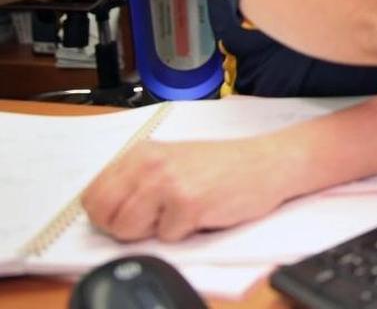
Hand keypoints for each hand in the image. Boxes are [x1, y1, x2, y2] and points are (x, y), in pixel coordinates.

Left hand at [81, 137, 287, 241]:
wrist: (268, 162)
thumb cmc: (223, 166)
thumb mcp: (173, 161)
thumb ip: (138, 180)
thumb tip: (104, 214)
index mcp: (143, 152)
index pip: (93, 196)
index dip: (108, 215)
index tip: (131, 214)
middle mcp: (150, 164)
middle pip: (105, 217)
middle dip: (126, 226)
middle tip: (158, 216)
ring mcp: (168, 183)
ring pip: (129, 231)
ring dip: (155, 230)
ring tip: (183, 210)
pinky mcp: (188, 204)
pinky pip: (166, 238)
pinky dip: (185, 233)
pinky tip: (205, 211)